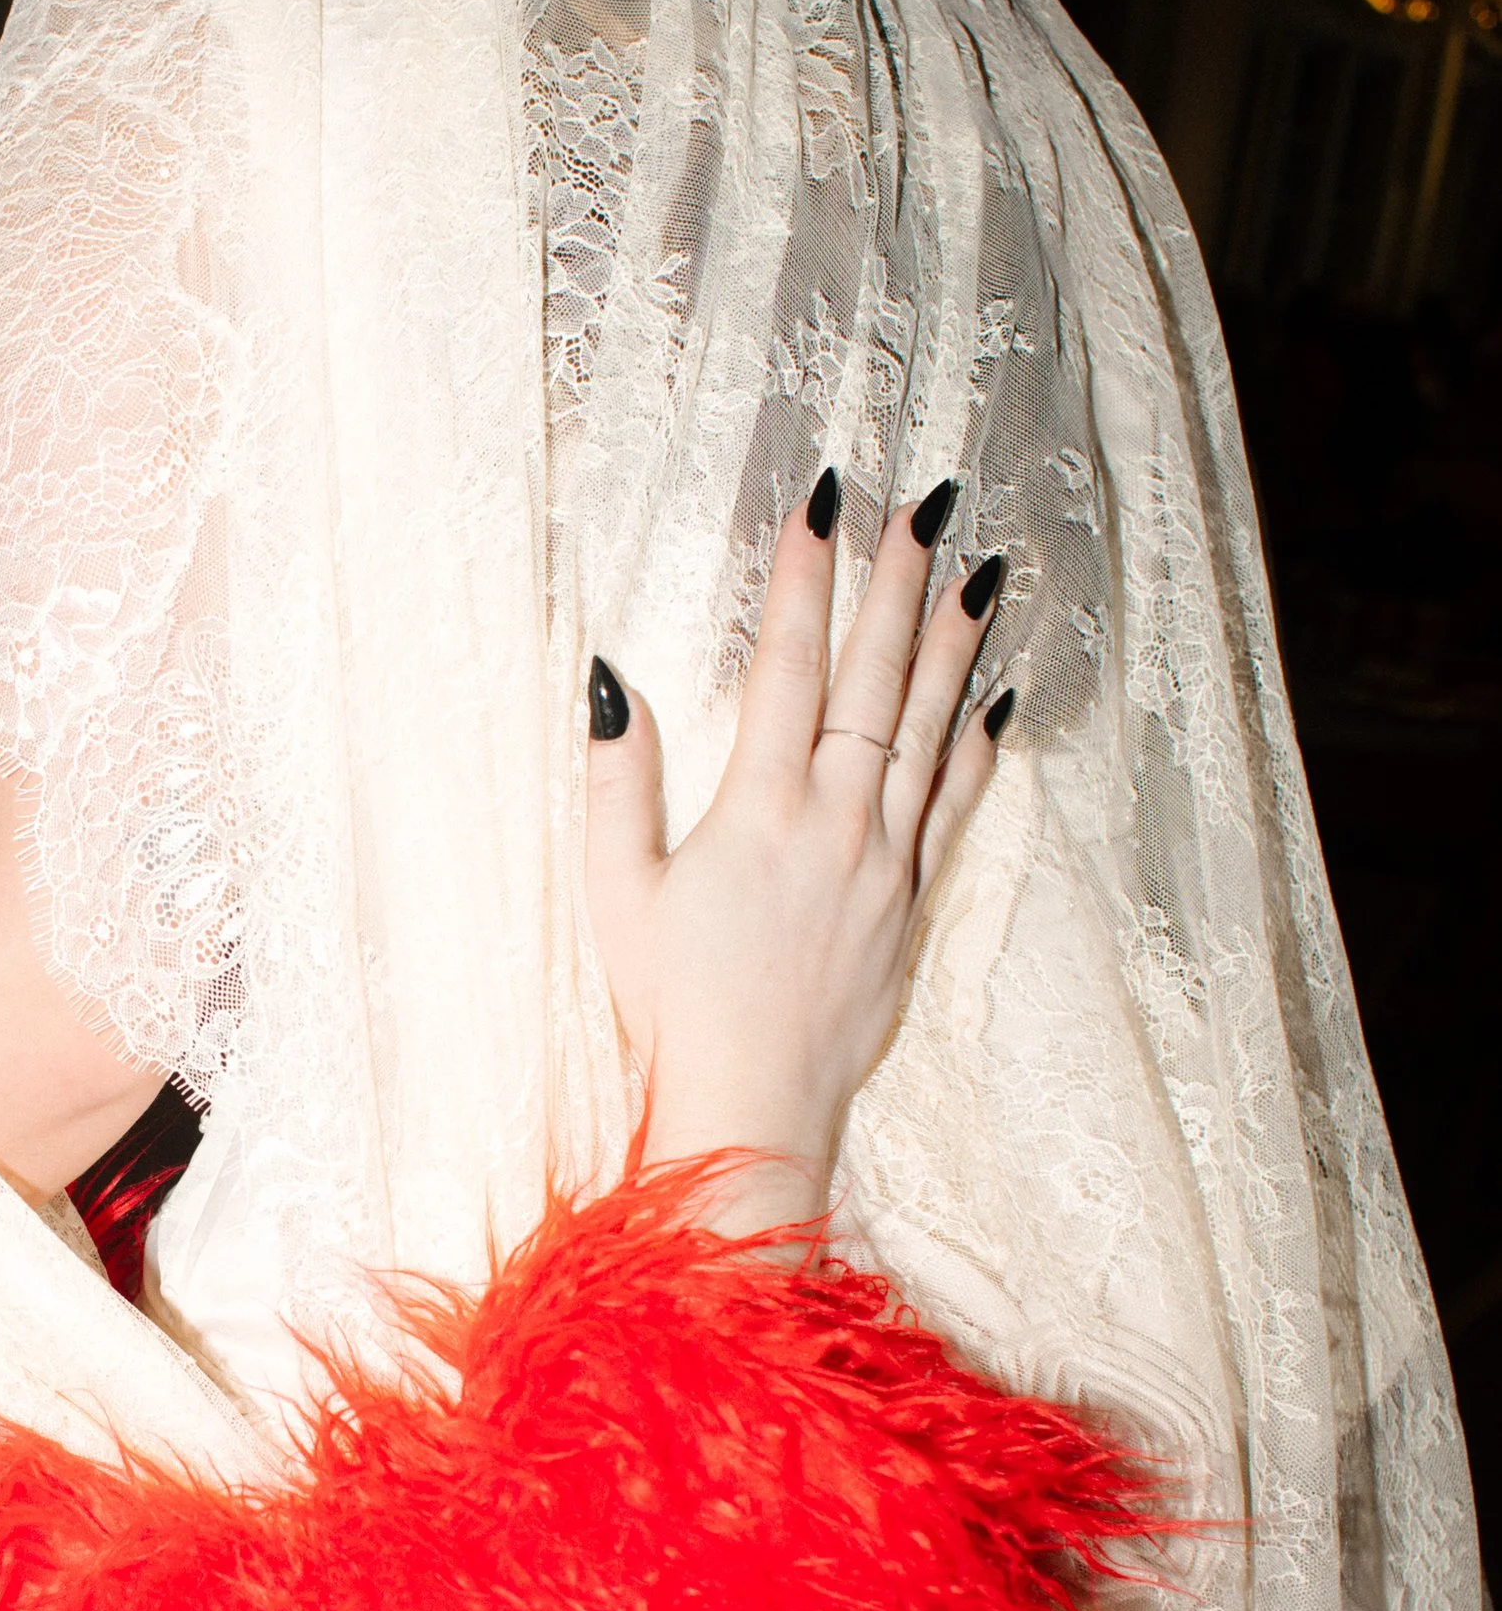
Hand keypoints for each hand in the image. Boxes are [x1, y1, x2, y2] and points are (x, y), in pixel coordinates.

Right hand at [584, 473, 1007, 1233]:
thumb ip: (617, 782)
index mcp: (758, 811)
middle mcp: (836, 823)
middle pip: (874, 678)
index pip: (786, 665)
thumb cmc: (671, 1007)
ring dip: (954, 645)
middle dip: (899, 583)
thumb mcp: (617, 893)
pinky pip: (954, 807)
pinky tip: (996, 702)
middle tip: (927, 504)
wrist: (755, 1108)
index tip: (822, 502)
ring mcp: (885, 863)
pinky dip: (976, 748)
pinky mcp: (910, 903)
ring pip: (928, 730)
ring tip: (981, 571)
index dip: (805, 577)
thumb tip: (614, 680)